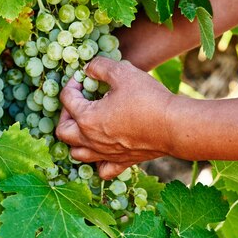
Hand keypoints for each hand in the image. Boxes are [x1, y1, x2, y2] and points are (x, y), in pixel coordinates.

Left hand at [56, 57, 173, 179]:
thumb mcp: (123, 72)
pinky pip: (102, 170)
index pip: (67, 99)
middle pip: (63, 131)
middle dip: (66, 114)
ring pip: (77, 153)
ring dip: (76, 139)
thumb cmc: (148, 98)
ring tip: (86, 125)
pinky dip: (97, 162)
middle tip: (80, 101)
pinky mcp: (123, 162)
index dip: (73, 83)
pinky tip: (104, 150)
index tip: (85, 77)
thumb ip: (100, 67)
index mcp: (87, 118)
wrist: (174, 126)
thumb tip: (89, 69)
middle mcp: (91, 140)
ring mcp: (106, 154)